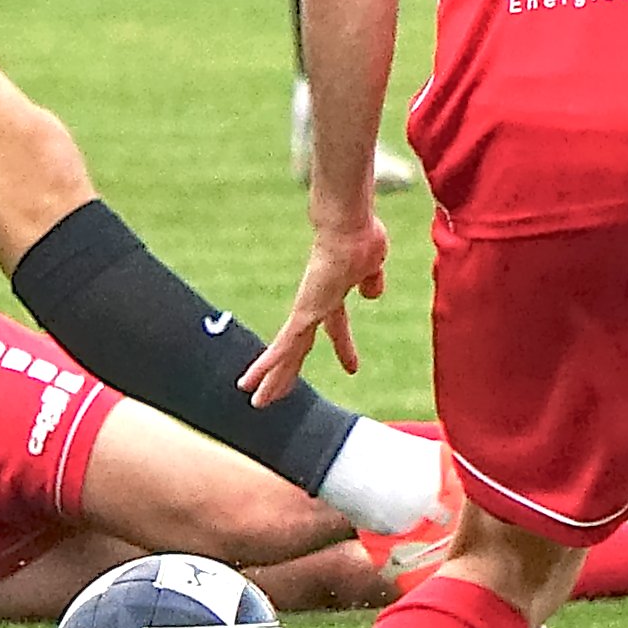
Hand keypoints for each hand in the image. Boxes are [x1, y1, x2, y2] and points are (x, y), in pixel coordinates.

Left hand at [241, 211, 388, 403]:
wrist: (348, 226)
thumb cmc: (361, 235)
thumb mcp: (374, 263)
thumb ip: (372, 279)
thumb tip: (372, 294)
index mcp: (333, 294)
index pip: (333, 327)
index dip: (343, 347)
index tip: (352, 369)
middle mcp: (315, 304)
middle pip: (299, 345)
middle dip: (287, 372)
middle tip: (273, 394)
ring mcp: (307, 309)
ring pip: (286, 352)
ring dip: (271, 378)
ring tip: (256, 401)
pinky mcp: (303, 313)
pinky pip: (284, 346)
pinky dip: (269, 366)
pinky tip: (253, 381)